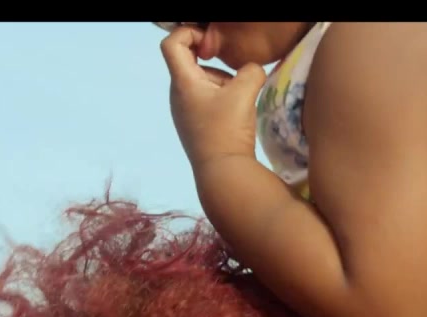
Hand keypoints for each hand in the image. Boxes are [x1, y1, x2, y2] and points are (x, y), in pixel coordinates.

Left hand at [160, 26, 267, 167]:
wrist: (223, 173)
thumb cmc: (227, 130)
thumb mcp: (244, 93)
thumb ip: (251, 71)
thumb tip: (254, 70)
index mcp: (183, 82)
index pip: (172, 44)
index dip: (189, 33)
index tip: (212, 42)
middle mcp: (178, 94)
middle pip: (191, 63)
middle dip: (216, 63)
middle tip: (237, 73)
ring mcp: (185, 112)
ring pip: (203, 83)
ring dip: (223, 83)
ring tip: (243, 98)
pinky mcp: (196, 125)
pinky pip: (207, 101)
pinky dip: (223, 99)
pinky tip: (238, 114)